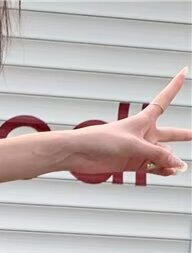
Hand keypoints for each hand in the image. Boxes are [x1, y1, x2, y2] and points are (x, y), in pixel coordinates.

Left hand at [67, 67, 189, 177]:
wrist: (80, 154)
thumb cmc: (103, 141)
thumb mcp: (134, 145)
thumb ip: (157, 155)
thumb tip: (177, 164)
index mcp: (144, 119)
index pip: (165, 99)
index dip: (175, 86)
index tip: (184, 71)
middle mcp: (144, 134)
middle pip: (169, 134)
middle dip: (182, 135)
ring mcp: (139, 150)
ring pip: (163, 155)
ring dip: (170, 161)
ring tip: (178, 167)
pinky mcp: (133, 164)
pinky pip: (153, 167)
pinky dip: (162, 170)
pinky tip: (170, 172)